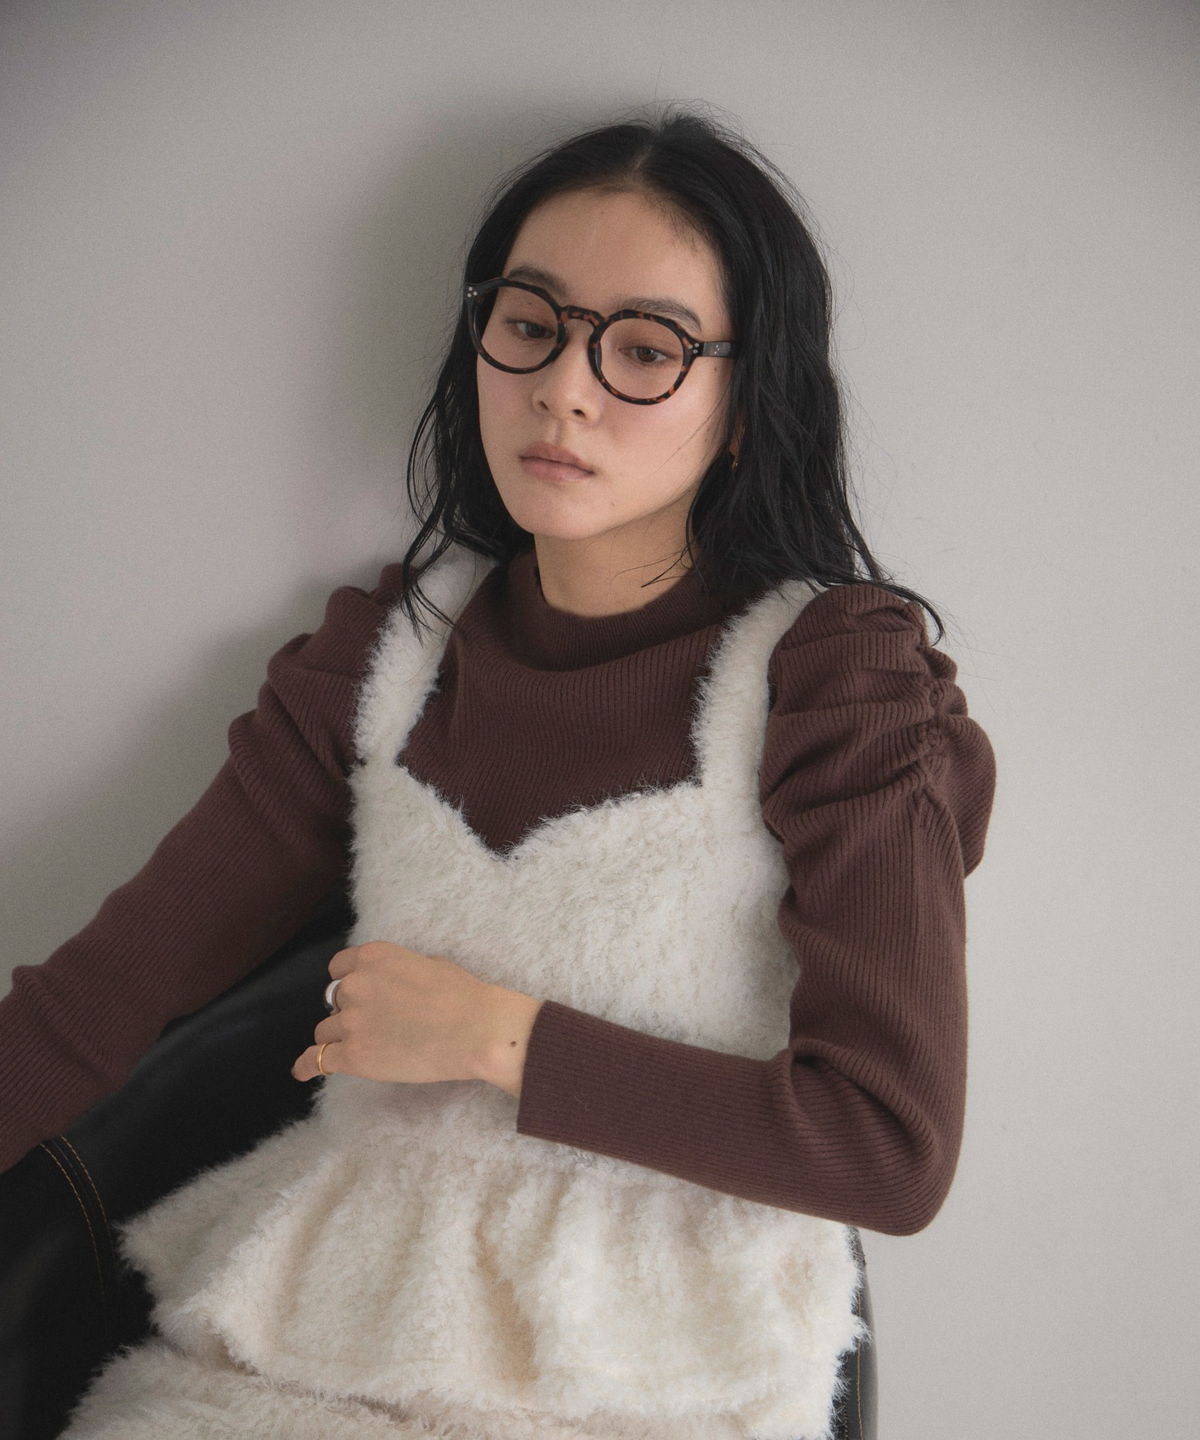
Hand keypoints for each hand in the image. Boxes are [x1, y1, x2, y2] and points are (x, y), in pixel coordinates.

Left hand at [290, 941, 543, 1096]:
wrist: (475, 1030)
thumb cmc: (462, 995)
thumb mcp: (427, 963)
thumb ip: (396, 970)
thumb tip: (389, 983)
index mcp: (373, 957)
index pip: (338, 969)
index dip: (348, 983)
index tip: (358, 995)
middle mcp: (355, 984)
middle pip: (333, 1000)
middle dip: (349, 1010)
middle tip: (375, 1024)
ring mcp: (351, 1021)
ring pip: (326, 1030)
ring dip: (340, 1037)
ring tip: (364, 1047)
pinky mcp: (353, 1056)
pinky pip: (317, 1060)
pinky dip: (307, 1066)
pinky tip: (302, 1071)